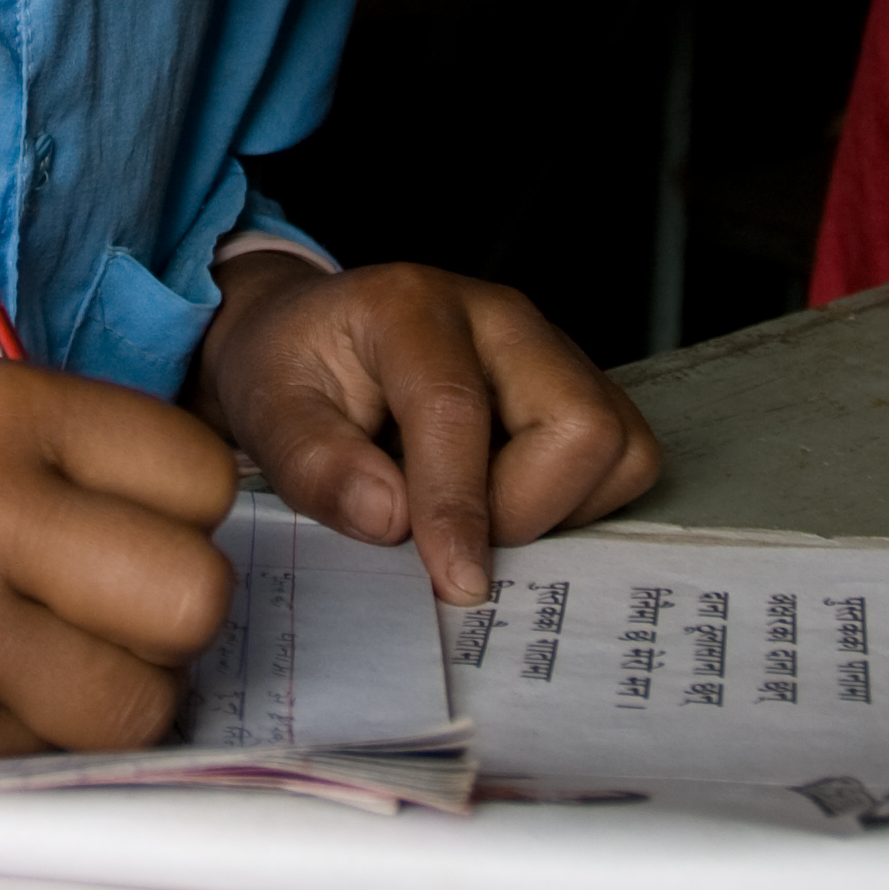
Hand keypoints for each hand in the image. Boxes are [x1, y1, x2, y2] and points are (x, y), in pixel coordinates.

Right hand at [0, 364, 236, 756]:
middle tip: (119, 604)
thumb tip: (209, 525)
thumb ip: (85, 451)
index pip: (198, 474)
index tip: (141, 521)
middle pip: (194, 594)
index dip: (184, 509)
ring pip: (144, 698)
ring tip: (61, 654)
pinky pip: (60, 751)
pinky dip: (45, 732)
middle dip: (174, 610)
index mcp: (3, 408)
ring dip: (122, 688)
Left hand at [193, 257, 658, 604]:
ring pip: (618, 446)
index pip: (456, 408)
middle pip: (579, 422)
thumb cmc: (293, 371)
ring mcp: (550, 349)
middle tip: (452, 539)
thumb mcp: (265, 411)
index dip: (458, 505)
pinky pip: (622, 462)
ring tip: (477, 516)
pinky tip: (505, 502)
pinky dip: (574, 504)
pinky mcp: (578, 386)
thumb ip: (316, 465)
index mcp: (412, 307)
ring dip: (556, 510)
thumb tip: (391, 520)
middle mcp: (500, 317)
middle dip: (526, 509)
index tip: (453, 582)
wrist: (311, 340)